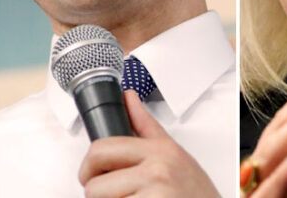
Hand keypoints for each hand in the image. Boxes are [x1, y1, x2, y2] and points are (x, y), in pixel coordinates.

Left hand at [79, 90, 219, 197]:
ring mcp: (154, 194)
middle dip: (95, 191)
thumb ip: (145, 126)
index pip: (101, 149)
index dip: (89, 166)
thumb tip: (128, 98)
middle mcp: (157, 170)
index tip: (92, 174)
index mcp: (159, 150)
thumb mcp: (175, 154)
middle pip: (94, 183)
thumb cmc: (197, 194)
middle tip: (109, 195)